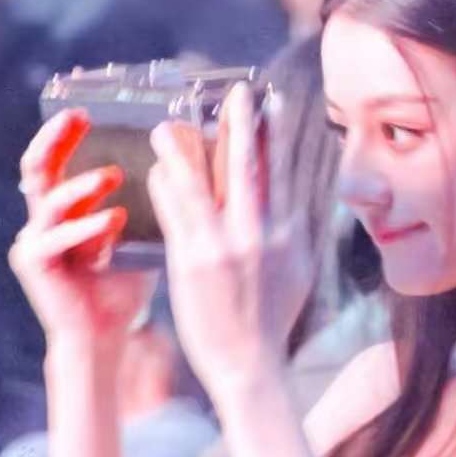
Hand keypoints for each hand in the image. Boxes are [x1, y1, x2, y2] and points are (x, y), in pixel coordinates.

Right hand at [9, 108, 154, 347]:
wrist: (105, 337)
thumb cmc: (123, 287)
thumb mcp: (137, 237)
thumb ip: (148, 205)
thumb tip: (183, 166)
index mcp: (63, 210)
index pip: (57, 160)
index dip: (65, 133)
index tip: (86, 109)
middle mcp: (41, 220)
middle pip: (36, 166)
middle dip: (55, 138)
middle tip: (79, 118)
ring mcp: (32, 240)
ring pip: (49, 199)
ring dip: (82, 185)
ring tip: (113, 175)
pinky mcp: (33, 264)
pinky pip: (57, 237)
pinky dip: (86, 227)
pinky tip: (113, 221)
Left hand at [148, 84, 315, 397]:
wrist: (250, 365)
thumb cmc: (271, 323)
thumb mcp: (296, 274)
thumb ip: (294, 236)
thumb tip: (298, 205)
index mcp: (289, 234)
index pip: (282, 174)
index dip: (275, 135)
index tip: (270, 104)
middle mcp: (261, 234)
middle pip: (250, 167)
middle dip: (243, 124)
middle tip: (236, 90)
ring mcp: (226, 247)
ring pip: (204, 184)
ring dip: (186, 149)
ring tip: (169, 125)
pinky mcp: (195, 262)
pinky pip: (177, 214)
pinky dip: (167, 188)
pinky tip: (157, 170)